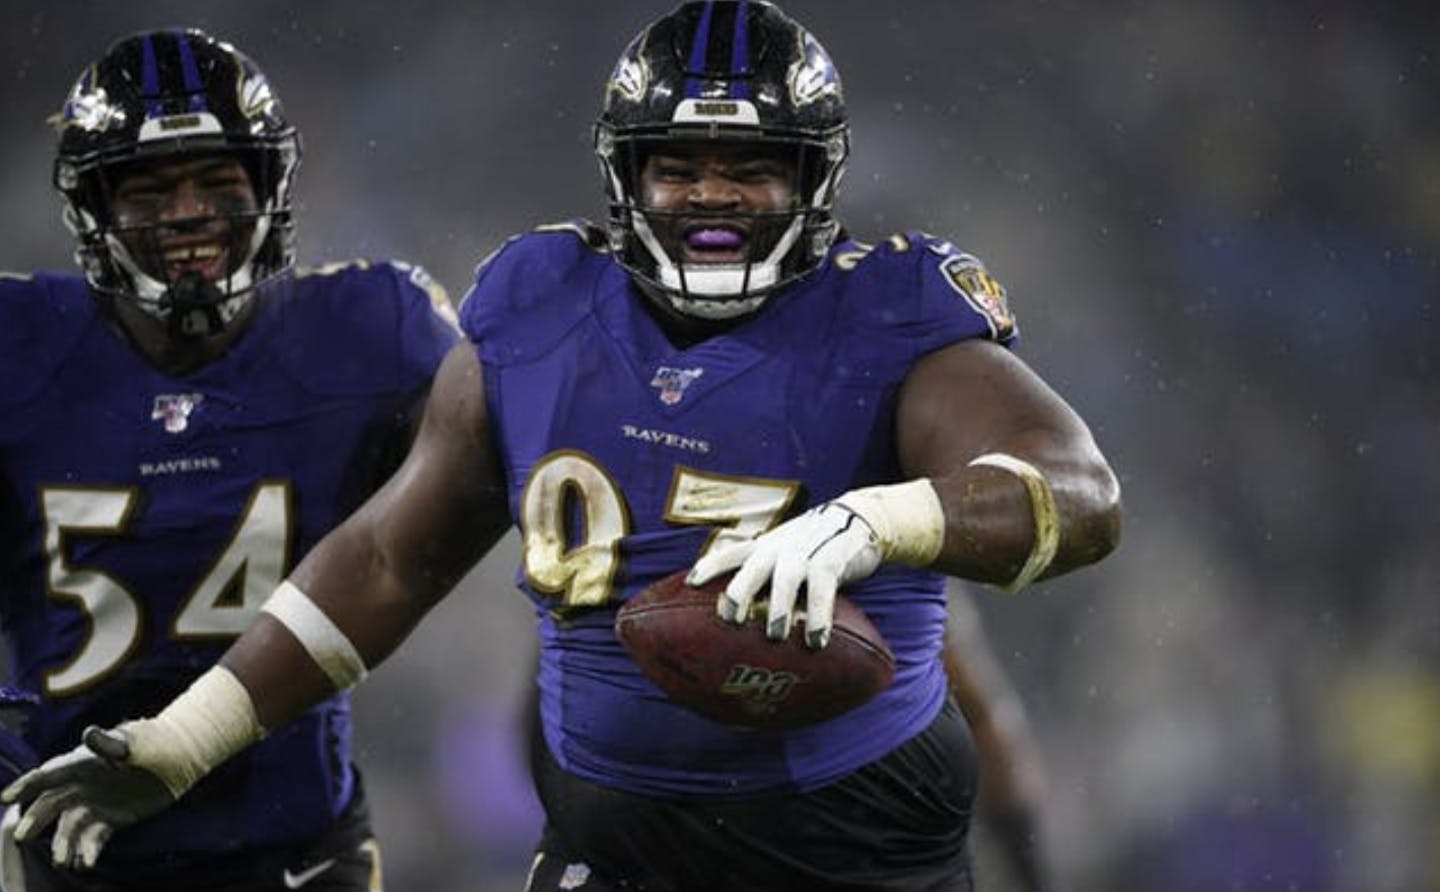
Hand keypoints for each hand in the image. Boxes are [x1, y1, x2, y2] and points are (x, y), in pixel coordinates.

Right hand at [0, 723, 176, 869]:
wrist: (179, 757)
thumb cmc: (154, 742)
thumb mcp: (132, 742)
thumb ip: (109, 743)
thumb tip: (89, 734)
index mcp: (82, 764)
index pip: (48, 775)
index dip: (25, 785)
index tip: (6, 798)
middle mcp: (82, 786)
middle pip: (51, 805)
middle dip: (35, 820)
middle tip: (22, 837)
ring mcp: (95, 804)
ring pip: (70, 826)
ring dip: (63, 843)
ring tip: (63, 860)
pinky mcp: (111, 820)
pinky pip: (93, 838)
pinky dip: (88, 850)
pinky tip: (88, 861)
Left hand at [689, 501, 881, 648]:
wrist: (858, 518)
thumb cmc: (815, 544)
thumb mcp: (786, 550)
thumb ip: (768, 572)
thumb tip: (748, 613)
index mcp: (765, 546)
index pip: (731, 553)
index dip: (710, 566)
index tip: (690, 583)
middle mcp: (780, 547)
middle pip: (751, 567)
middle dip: (738, 592)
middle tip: (730, 619)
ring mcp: (805, 553)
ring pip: (785, 579)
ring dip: (779, 608)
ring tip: (776, 636)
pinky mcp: (831, 561)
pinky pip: (822, 591)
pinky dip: (818, 617)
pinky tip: (816, 641)